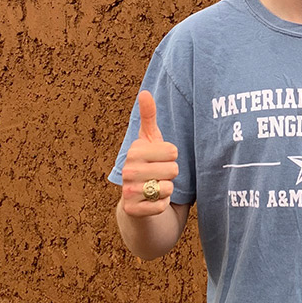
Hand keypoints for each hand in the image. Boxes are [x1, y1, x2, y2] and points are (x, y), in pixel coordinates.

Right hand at [119, 90, 178, 217]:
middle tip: (159, 175)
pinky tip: (152, 202)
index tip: (160, 159)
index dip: (172, 157)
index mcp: (134, 150)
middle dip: (171, 174)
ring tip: (155, 187)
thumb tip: (145, 92)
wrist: (137, 200)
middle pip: (173, 169)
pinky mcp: (132, 210)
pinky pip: (162, 205)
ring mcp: (128, 191)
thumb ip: (149, 117)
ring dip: (168, 189)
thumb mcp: (149, 140)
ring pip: (168, 187)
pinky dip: (163, 205)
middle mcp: (128, 170)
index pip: (173, 151)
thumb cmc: (149, 165)